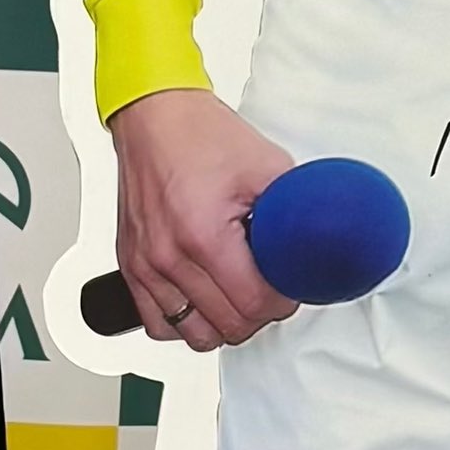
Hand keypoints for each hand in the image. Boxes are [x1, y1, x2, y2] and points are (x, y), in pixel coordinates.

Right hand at [108, 86, 298, 351]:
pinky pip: (158, 323)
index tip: (289, 287)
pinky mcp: (131, 266)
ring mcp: (145, 266)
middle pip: (228, 327)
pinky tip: (202, 301)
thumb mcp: (266, 166)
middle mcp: (168, 257)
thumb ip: (296, 210)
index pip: (254, 305)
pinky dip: (184, 322)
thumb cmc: (199, 135)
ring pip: (194, 334)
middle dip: (258, 313)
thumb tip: (318, 243)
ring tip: (237, 297)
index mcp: (203, 236)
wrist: (153, 116)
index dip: (283, 302)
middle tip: (268, 287)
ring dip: (223, 323)